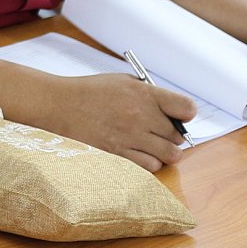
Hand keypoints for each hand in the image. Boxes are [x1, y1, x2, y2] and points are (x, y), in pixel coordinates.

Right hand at [44, 73, 194, 172]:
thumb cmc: (90, 91)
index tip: (179, 116)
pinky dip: (149, 162)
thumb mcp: (122, 81)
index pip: (187, 108)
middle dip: (171, 135)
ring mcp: (130, 136)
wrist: (59, 104)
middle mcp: (141, 115)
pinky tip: (137, 153)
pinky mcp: (119, 154)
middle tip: (156, 132)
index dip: (186, 114)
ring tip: (149, 145)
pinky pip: (151, 166)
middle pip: (179, 136)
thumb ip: (150, 94)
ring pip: (170, 155)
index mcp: (144, 93)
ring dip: (163, 152)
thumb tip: (174, 111)